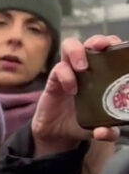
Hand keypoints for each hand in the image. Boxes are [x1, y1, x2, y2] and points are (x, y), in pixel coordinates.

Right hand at [32, 35, 121, 157]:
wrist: (58, 133)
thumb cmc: (83, 122)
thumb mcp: (100, 128)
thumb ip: (108, 131)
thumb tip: (104, 131)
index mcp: (103, 74)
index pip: (110, 50)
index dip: (115, 44)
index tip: (120, 46)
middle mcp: (87, 68)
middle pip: (91, 42)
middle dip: (98, 40)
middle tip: (102, 46)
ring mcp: (69, 72)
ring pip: (70, 46)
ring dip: (77, 51)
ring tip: (82, 67)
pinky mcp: (54, 79)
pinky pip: (58, 69)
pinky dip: (66, 76)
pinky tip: (72, 90)